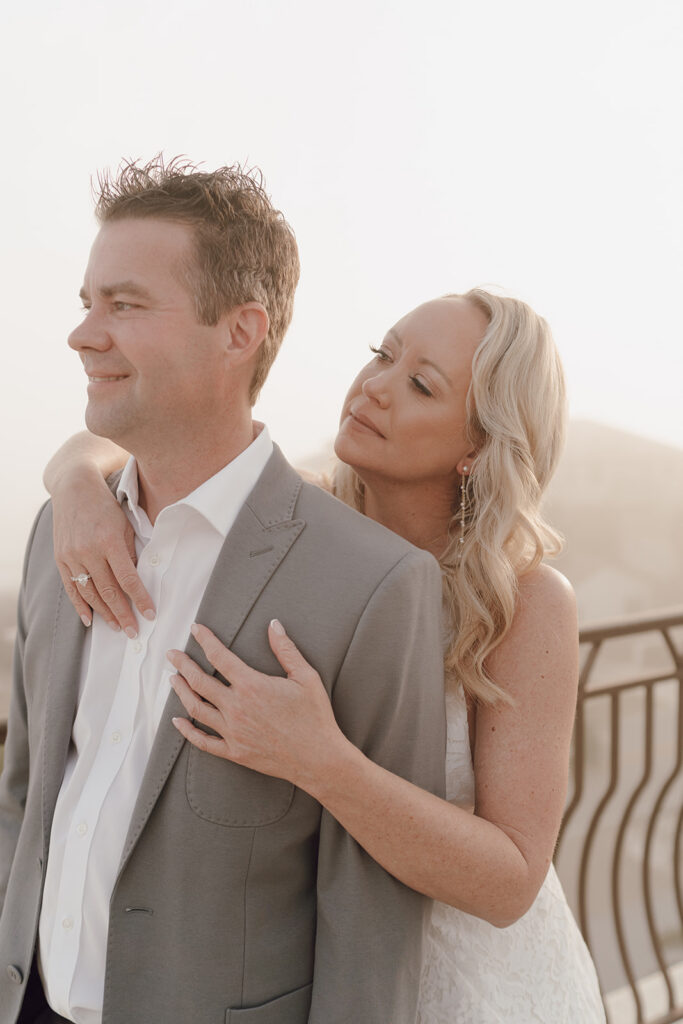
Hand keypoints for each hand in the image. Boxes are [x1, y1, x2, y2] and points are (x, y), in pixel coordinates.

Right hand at [52, 466, 154, 634]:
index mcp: (109, 541)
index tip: (149, 615)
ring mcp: (72, 556)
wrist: (74, 489)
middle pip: (108, 591)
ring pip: (89, 593)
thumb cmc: (106, 507)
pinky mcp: (61, 558)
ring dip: (104, 613)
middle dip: (123, 614)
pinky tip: (89, 619)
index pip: (128, 579)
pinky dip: (80, 606)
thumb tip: (137, 581)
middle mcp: (89, 551)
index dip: (140, 599)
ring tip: (117, 626)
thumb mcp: (125, 525)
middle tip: (133, 632)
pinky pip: (71, 588)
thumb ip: (131, 553)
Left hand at [168, 620, 344, 790]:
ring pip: (196, 708)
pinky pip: (203, 741)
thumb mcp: (306, 677)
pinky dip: (187, 731)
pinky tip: (177, 721)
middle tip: (172, 654)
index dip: (205, 640)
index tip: (195, 629)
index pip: (219, 657)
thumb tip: (273, 624)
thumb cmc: (315, 716)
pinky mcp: (234, 752)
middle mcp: (236, 708)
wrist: (319, 758)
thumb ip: (286, 650)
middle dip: (182, 664)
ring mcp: (232, 732)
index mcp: (252, 686)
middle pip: (199, 681)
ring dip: (181, 691)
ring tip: (172, 679)